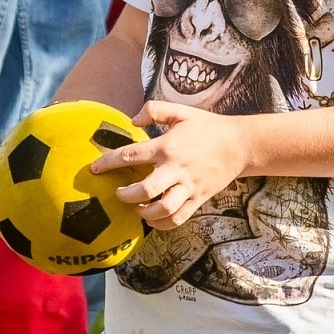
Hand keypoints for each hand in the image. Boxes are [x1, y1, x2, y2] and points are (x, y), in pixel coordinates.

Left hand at [90, 101, 250, 229]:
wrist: (239, 145)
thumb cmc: (206, 126)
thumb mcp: (180, 111)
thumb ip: (154, 110)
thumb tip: (132, 121)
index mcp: (167, 146)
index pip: (131, 155)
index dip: (108, 162)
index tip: (94, 169)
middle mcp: (176, 168)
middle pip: (146, 189)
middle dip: (126, 194)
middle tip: (118, 193)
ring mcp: (188, 186)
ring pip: (163, 208)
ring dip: (144, 212)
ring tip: (136, 208)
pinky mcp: (198, 199)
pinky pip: (178, 218)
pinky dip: (162, 223)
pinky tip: (151, 219)